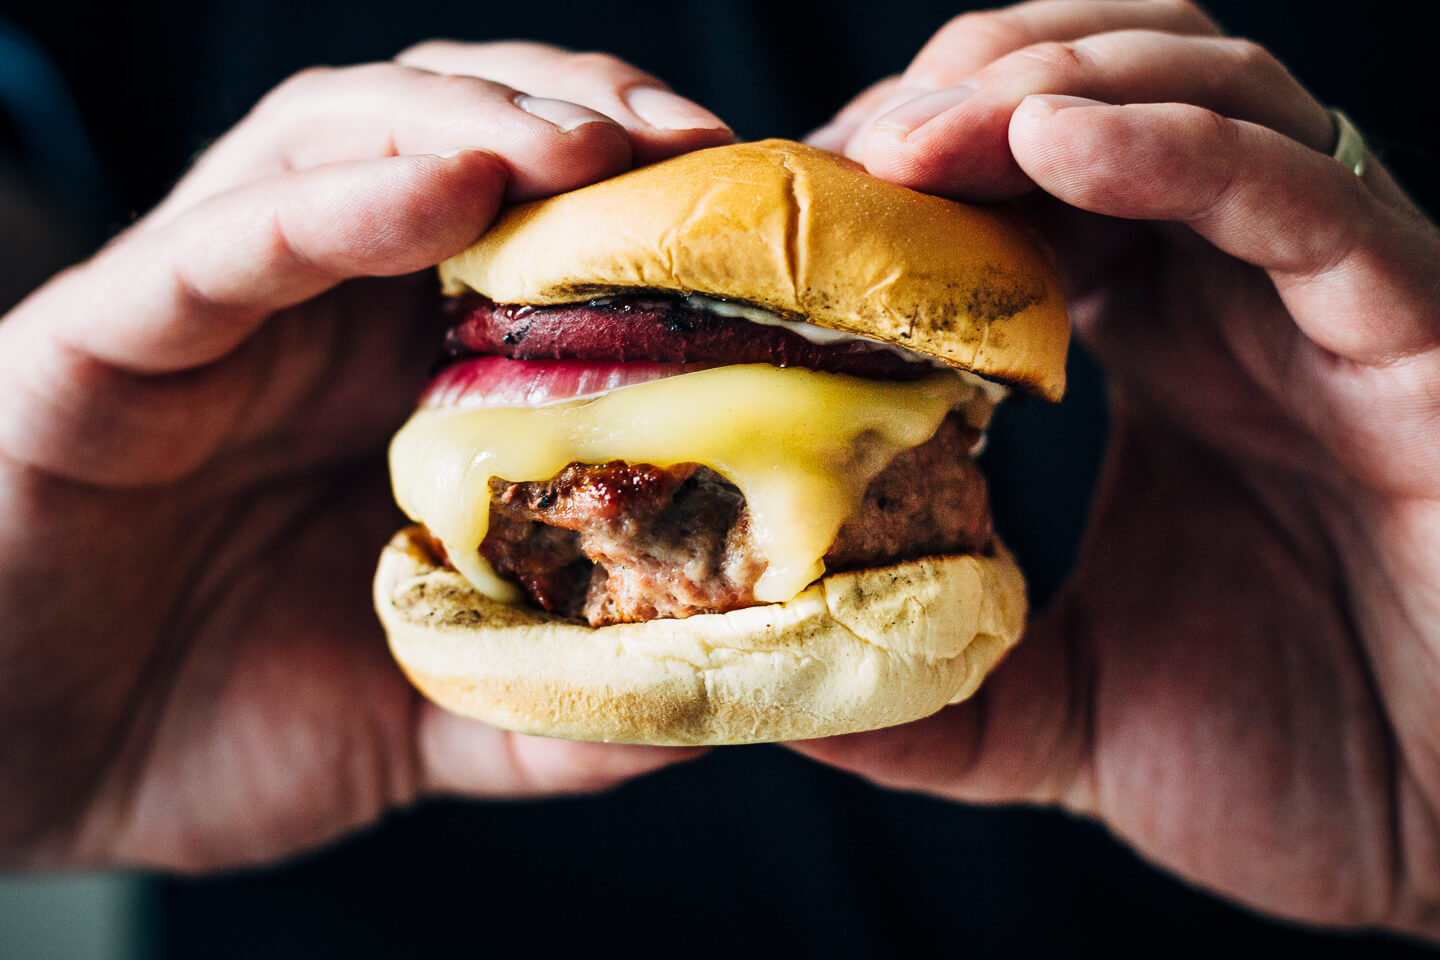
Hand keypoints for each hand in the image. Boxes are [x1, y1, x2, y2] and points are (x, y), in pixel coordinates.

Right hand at [0, 44, 730, 870]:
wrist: (11, 771)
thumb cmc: (206, 725)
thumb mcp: (416, 720)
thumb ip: (546, 707)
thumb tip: (706, 702)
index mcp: (395, 380)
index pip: (535, 236)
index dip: (646, 208)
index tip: (759, 222)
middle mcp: (314, 318)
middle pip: (454, 140)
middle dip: (581, 117)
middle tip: (700, 145)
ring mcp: (211, 314)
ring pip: (338, 145)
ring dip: (472, 121)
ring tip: (588, 146)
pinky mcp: (104, 340)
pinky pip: (217, 244)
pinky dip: (332, 203)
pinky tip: (445, 182)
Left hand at [790, 0, 1439, 936]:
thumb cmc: (1298, 764)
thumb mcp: (1062, 713)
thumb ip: (933, 694)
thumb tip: (790, 703)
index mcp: (1162, 347)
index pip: (1026, 188)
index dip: (913, 174)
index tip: (797, 212)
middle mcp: (1246, 296)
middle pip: (1106, 93)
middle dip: (965, 91)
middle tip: (845, 156)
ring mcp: (1334, 301)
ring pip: (1207, 95)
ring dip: (1047, 83)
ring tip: (917, 140)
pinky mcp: (1420, 333)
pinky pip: (1301, 195)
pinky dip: (1176, 147)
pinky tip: (1050, 139)